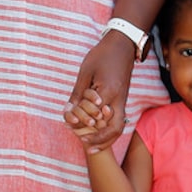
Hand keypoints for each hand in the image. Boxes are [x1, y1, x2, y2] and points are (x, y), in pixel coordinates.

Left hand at [65, 31, 134, 150]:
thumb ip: (78, 93)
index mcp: (109, 92)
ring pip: (119, 127)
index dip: (83, 124)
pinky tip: (97, 131)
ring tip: (92, 146)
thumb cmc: (103, 55)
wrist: (123, 44)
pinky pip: (118, 119)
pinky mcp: (122, 98)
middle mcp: (119, 100)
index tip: (70, 126)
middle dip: (101, 141)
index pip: (96, 117)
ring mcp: (123, 100)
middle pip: (114, 129)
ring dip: (106, 139)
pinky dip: (108, 129)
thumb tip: (68, 110)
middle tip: (86, 146)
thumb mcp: (85, 72)